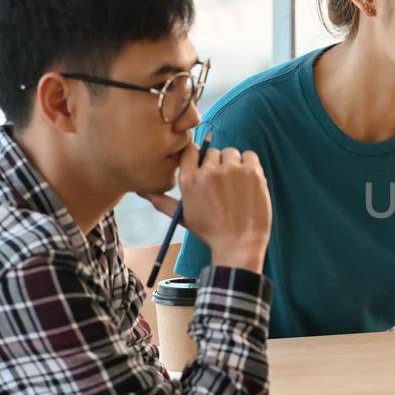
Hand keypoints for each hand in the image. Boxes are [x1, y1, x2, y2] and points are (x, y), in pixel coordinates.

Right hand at [142, 145, 270, 273]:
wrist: (239, 244)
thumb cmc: (210, 232)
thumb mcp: (182, 216)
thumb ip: (162, 201)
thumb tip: (141, 191)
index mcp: (189, 180)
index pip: (189, 150)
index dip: (197, 156)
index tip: (203, 166)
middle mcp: (209, 171)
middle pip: (212, 152)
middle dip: (215, 164)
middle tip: (221, 184)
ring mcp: (232, 170)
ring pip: (230, 152)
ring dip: (233, 163)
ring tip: (235, 184)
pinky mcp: (252, 171)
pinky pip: (250, 155)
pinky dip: (249, 164)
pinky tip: (247, 180)